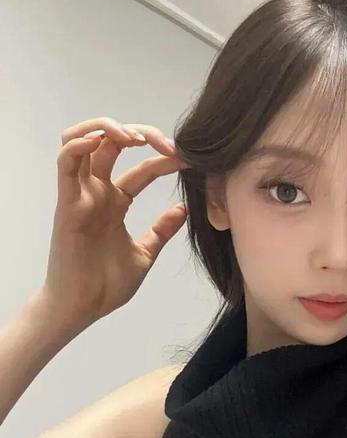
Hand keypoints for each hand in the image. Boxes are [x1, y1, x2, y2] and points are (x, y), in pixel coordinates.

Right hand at [44, 116, 189, 325]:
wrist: (83, 308)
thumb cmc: (105, 285)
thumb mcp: (144, 253)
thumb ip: (161, 231)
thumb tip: (183, 210)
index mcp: (116, 202)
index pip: (142, 168)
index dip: (165, 159)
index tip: (190, 159)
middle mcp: (97, 192)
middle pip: (113, 143)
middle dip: (141, 134)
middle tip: (168, 146)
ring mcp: (81, 195)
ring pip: (83, 141)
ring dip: (106, 129)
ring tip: (134, 138)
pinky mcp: (66, 203)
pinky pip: (66, 163)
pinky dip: (79, 144)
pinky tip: (100, 141)